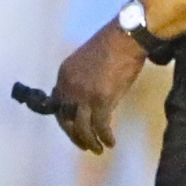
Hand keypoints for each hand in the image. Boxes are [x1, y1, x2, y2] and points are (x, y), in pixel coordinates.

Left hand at [52, 21, 145, 152]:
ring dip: (89, 142)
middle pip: (65, 119)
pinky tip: (111, 142)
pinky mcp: (101, 100)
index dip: (65, 121)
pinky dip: (105, 137)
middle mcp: (69, 86)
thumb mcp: (87, 62)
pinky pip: (100, 126)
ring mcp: (84, 94)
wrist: (127, 36)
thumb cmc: (113, 46)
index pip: (58, 104)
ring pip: (81, 127)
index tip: (74, 130)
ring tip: (97, 149)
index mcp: (63, 75)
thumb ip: (82, 80)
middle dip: (74, 136)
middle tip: (84, 146)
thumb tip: (87, 98)